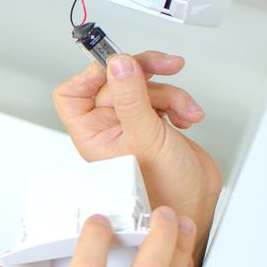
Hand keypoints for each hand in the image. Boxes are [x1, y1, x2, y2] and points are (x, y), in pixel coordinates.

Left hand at [52, 52, 221, 261]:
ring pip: (142, 86)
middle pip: (114, 80)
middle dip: (143, 74)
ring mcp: (131, 123)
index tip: (116, 64)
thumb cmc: (164, 189)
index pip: (72, 94)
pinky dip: (178, 102)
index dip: (90, 74)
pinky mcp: (154, 121)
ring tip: (182, 111)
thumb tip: (119, 66)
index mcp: (92, 133)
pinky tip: (186, 117)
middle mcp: (108, 127)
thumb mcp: (146, 137)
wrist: (194, 202)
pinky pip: (161, 96)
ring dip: (169, 93)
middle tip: (163, 66)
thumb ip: (131, 98)